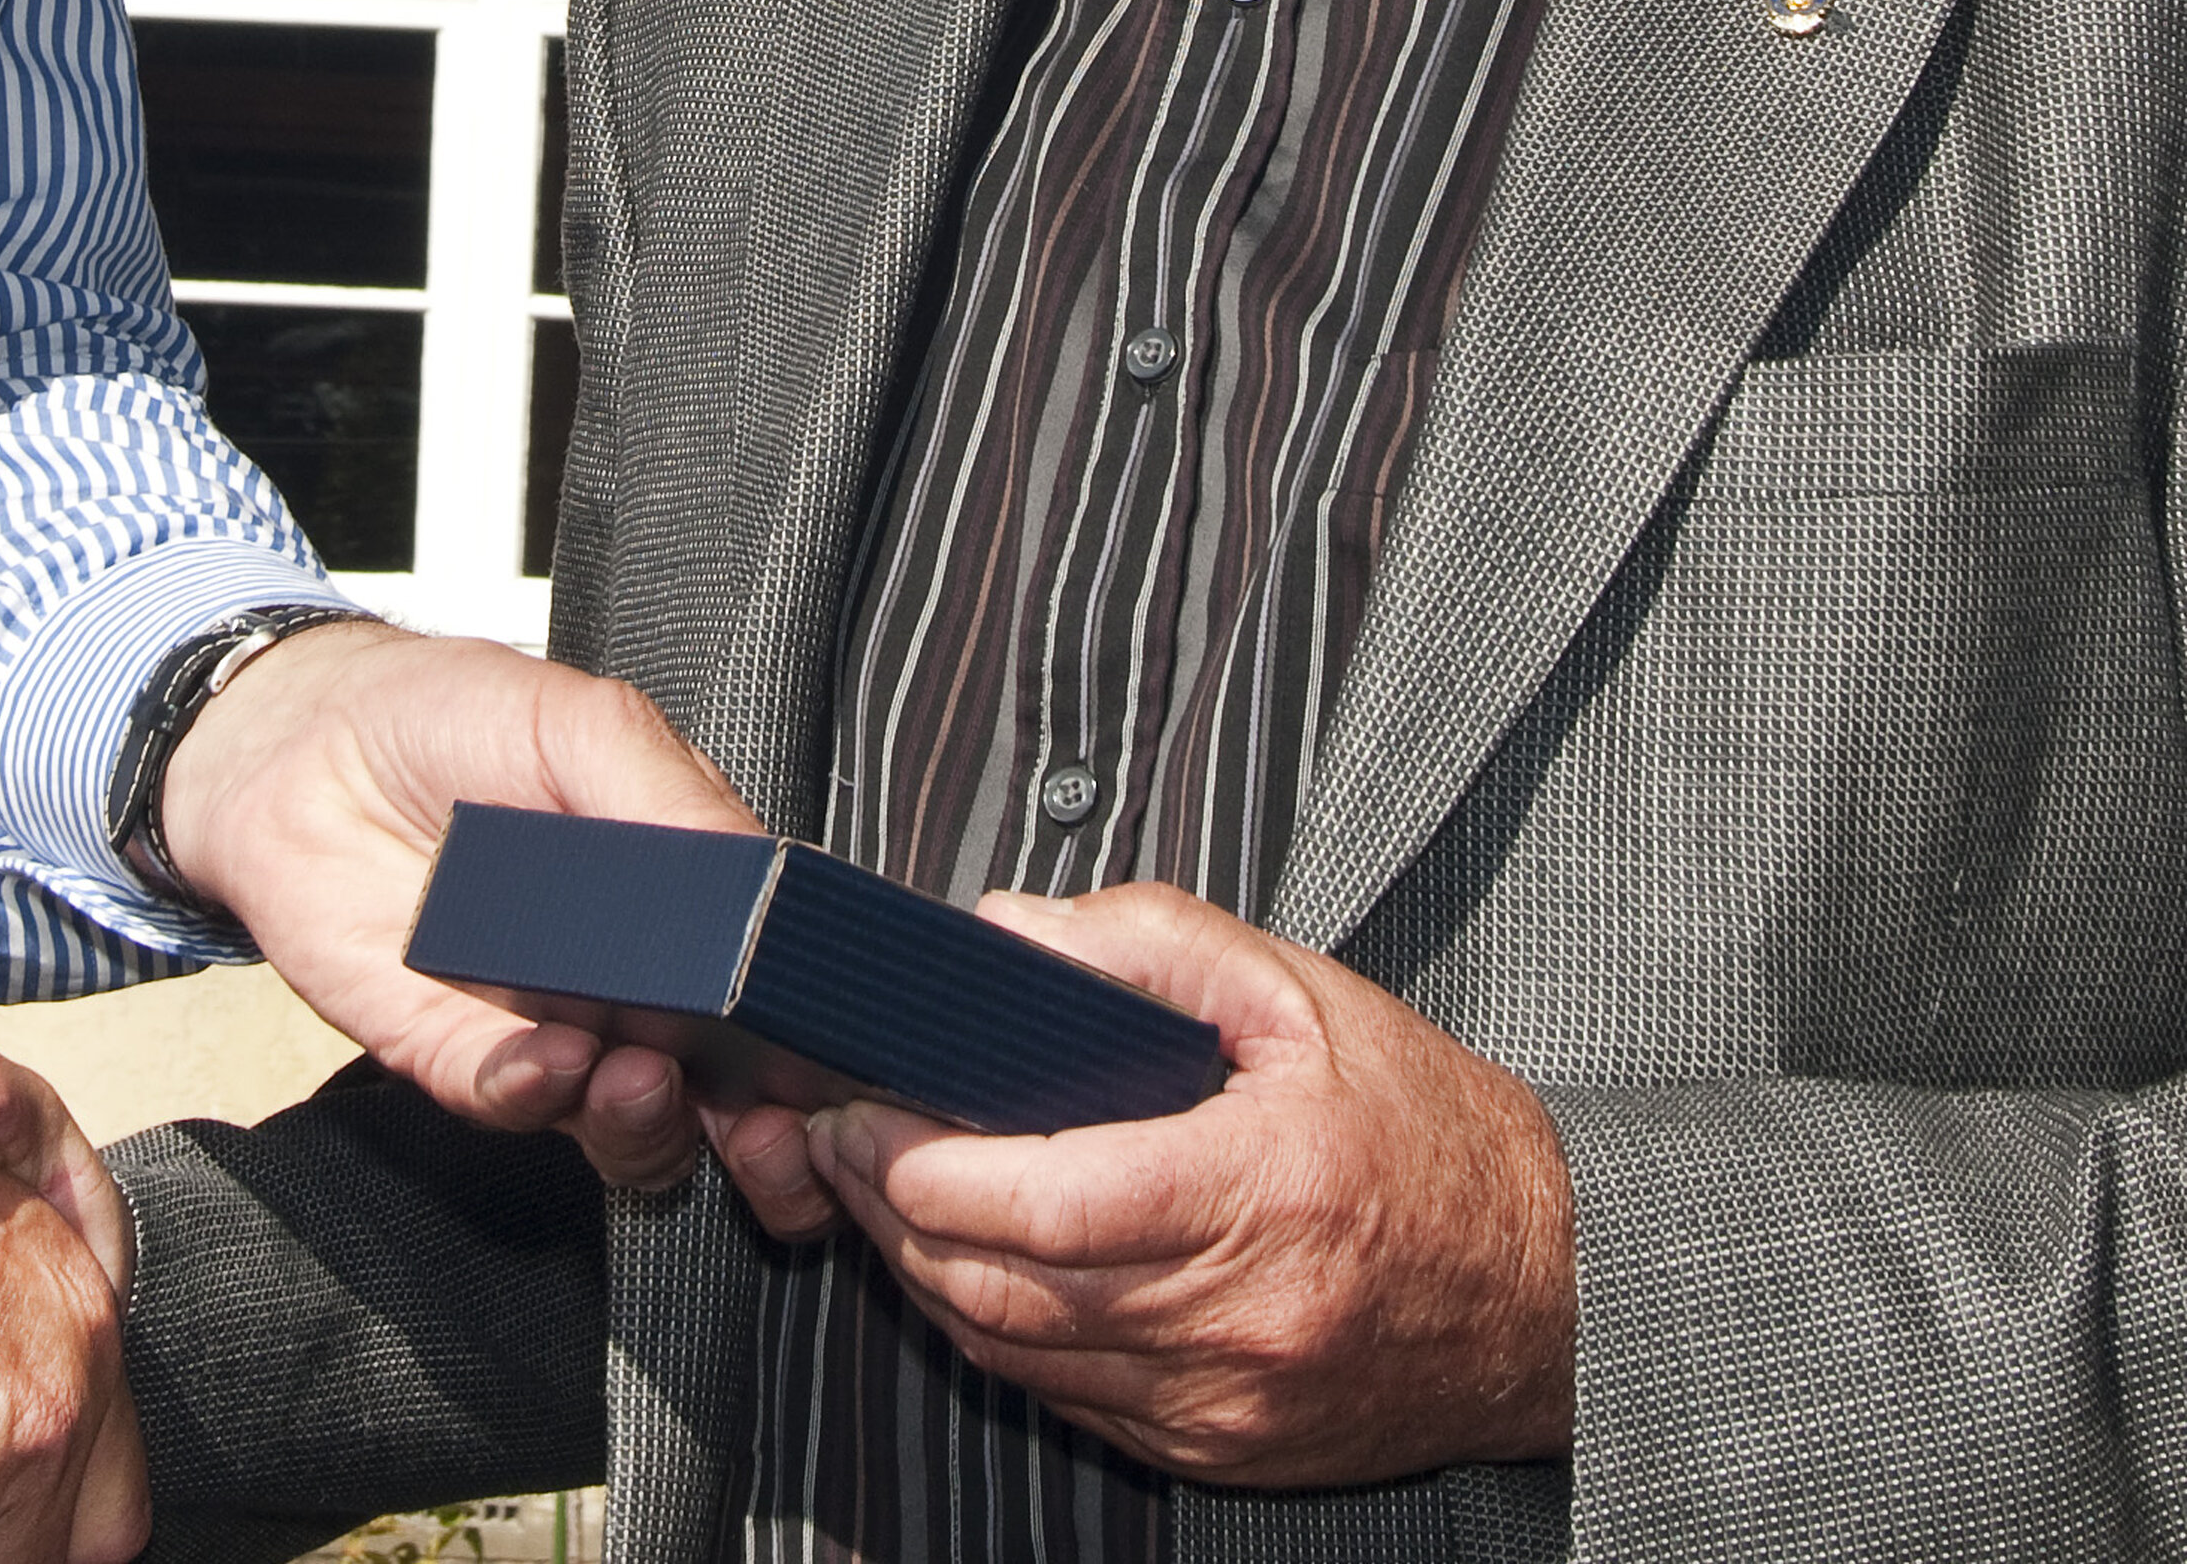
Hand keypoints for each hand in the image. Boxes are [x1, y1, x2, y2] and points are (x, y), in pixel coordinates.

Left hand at [153, 614, 769, 1192]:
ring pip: (633, 1126)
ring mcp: (552, 1027)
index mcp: (685, 894)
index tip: (831, 1045)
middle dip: (756, 1121)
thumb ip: (669, 794)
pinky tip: (547, 1057)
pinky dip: (539, 1095)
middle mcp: (631, 979)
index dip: (812, 1029)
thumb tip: (758, 879)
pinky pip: (516, 1107)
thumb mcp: (576, 720)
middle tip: (757, 1108)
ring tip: (640, 1072)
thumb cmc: (443, 714)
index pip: (777, 985)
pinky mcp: (460, 1058)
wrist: (298, 740)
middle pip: (727, 1090)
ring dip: (649, 1118)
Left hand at [804, 883, 1575, 1482]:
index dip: (919, 1163)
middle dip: (889, 1212)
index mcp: (1257, 1193)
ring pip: (1019, 1353)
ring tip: (881, 1192)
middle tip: (836, 1136)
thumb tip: (1004, 932)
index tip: (859, 1106)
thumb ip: (1145, 944)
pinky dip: (1000, 1333)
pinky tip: (970, 1264)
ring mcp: (1226, 1403)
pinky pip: (1070, 1398)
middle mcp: (1237, 1319)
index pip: (1039, 1202)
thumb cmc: (1427, 1132)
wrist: (1548, 1292)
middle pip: (1003, 1285)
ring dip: (926, 1275)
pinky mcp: (1222, 1450)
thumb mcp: (1300, 994)